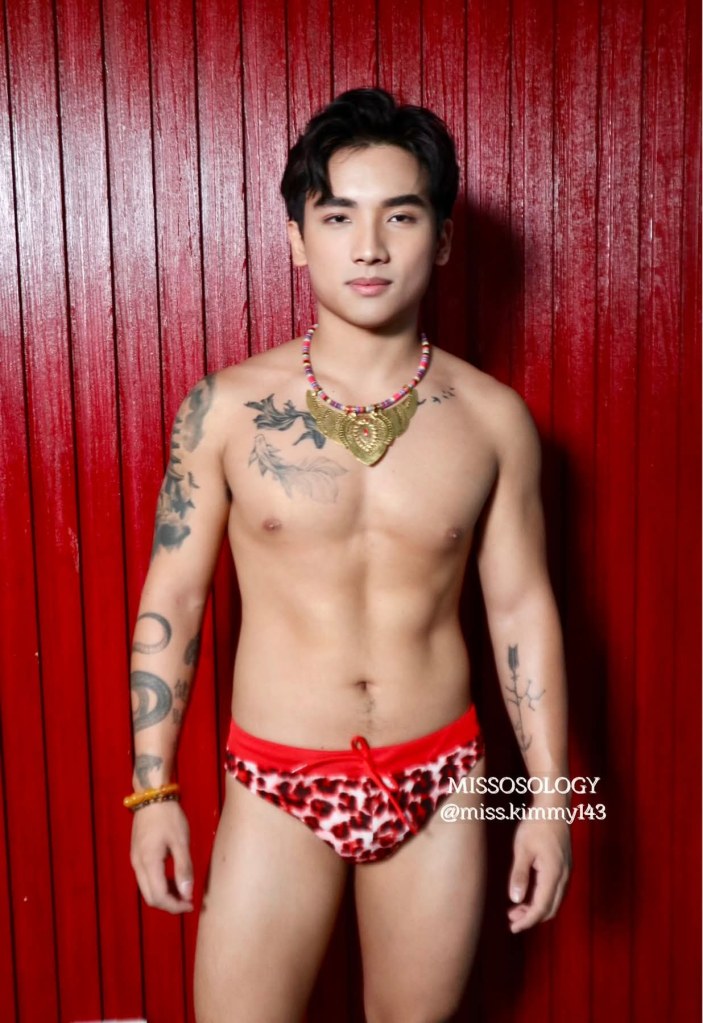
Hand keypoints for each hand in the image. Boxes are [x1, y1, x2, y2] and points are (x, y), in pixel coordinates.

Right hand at [130, 801, 194, 913]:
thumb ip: (184, 868)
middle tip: (188, 901)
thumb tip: (187, 894)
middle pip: (151, 897)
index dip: (175, 906)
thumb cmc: (169, 817)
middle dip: (170, 904)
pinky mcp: (137, 856)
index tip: (191, 905)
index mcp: (148, 863)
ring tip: (184, 891)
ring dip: (165, 895)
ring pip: (148, 889)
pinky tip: (174, 879)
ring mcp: (135, 860)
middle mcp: (138, 865)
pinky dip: (160, 884)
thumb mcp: (181, 842)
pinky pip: (146, 879)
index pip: (159, 897)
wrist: (152, 796)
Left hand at [507, 818, 570, 932]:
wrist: (553, 806)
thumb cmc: (536, 824)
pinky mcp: (564, 866)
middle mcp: (564, 876)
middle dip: (531, 918)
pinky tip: (528, 894)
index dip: (527, 921)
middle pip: (551, 908)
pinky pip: (555, 891)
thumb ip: (519, 875)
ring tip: (516, 909)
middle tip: (511, 919)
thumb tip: (515, 899)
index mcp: (554, 874)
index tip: (513, 928)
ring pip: (554, 901)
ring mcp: (566, 871)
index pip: (541, 907)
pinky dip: (542, 898)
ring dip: (537, 908)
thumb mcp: (522, 849)